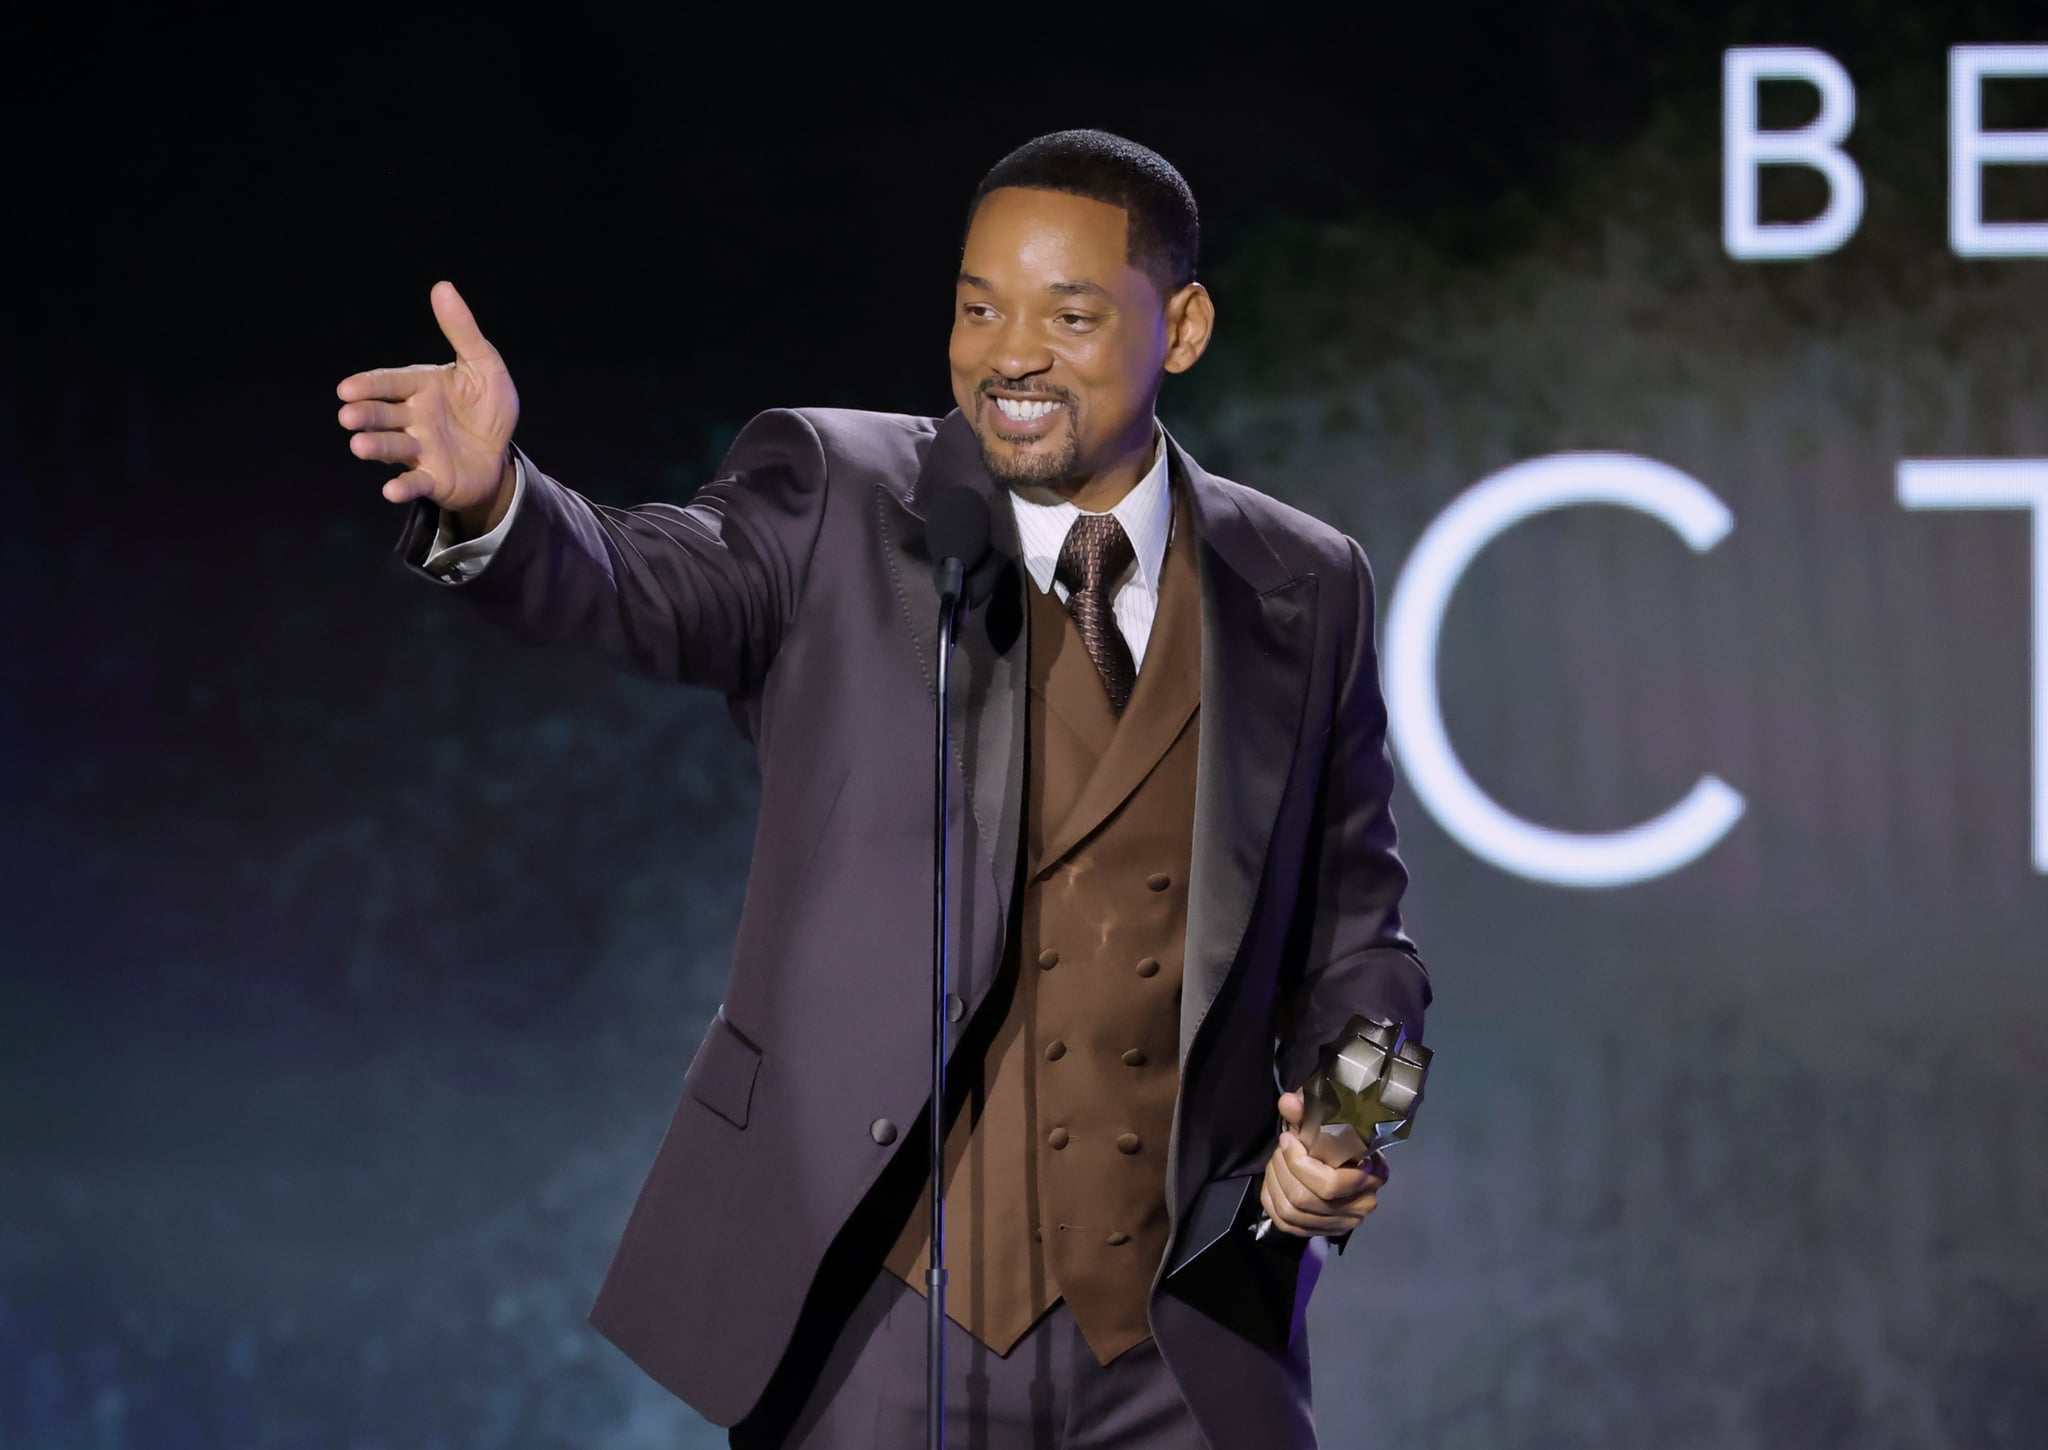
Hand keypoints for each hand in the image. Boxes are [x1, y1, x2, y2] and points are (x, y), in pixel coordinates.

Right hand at [337, 281, 519, 524]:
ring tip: (358, 446)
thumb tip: (442, 287)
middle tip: (348, 416)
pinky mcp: (432, 478)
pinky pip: (414, 482)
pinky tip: (390, 491)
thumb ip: (462, 331)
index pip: (390, 383)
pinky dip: (402, 487)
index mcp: (420, 387)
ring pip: (392, 447)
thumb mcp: (484, 365)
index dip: (369, 385)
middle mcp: (412, 418)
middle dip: (365, 415)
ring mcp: (419, 450)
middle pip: (383, 415)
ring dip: (375, 447)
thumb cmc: (486, 407)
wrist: (501, 454)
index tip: (347, 389)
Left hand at [1259, 1091, 1387, 1237]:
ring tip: (1276, 1162)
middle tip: (1280, 1150)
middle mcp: (1361, 1205)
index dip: (1299, 1163)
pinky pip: (1287, 1224)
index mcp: (1372, 1175)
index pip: (1329, 1183)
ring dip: (1274, 1183)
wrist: (1348, 1154)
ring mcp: (1342, 1222)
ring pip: (1291, 1213)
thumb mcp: (1328, 1118)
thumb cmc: (1342, 1134)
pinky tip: (1273, 1180)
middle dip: (1282, 1170)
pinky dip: (1272, 1200)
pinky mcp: (1323, 1230)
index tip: (1287, 1139)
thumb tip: (1288, 1103)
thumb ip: (1307, 1111)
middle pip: (1304, 1199)